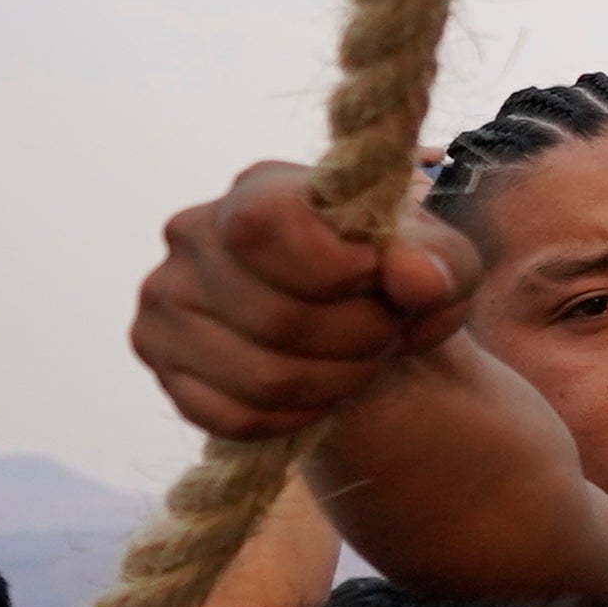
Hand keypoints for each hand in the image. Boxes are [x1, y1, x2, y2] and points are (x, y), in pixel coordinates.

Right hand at [131, 162, 482, 438]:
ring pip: (261, 376)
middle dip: (358, 338)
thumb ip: (437, 260)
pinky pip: (236, 417)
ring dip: (337, 382)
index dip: (337, 268)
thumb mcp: (441, 261)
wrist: (362, 330)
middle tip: (387, 333)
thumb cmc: (396, 281)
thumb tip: (417, 279)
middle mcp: (191, 237)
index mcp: (256, 189)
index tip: (379, 279)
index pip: (264, 227)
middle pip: (278, 317)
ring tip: (362, 361)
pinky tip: (322, 392)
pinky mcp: (167, 369)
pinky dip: (298, 416)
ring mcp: (167, 306)